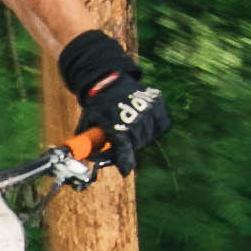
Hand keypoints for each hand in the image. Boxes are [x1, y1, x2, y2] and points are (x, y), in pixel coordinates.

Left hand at [56, 30, 168, 171]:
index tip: (124, 171)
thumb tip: (89, 160)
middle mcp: (136, 118)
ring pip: (149, 135)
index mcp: (117, 124)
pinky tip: (142, 121)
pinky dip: (153, 126)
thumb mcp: (89, 123)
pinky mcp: (158, 103)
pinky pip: (161, 125)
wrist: (109, 79)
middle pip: (136, 144)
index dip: (124, 161)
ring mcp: (149, 110)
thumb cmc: (99, 105)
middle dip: (128, 145)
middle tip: (121, 139)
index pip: (124, 149)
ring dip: (140, 136)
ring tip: (130, 125)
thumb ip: (89, 143)